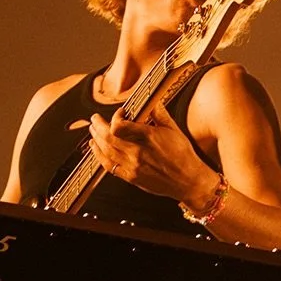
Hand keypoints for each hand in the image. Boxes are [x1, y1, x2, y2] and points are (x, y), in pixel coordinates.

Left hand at [88, 104, 217, 205]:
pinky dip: (99, 155)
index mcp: (148, 138)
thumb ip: (159, 113)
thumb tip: (151, 99)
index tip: (120, 113)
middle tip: (94, 119)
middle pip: (108, 137)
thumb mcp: (174, 129)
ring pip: (106, 151)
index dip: (115, 117)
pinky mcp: (131, 177)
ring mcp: (133, 166)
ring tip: (92, 130)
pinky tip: (95, 148)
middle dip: (98, 126)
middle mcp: (138, 152)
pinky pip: (109, 166)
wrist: (188, 181)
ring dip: (96, 139)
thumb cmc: (183, 155)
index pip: (120, 125)